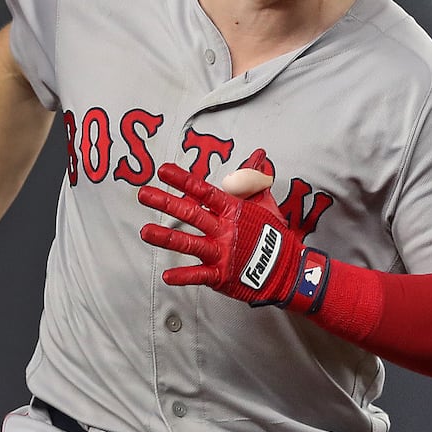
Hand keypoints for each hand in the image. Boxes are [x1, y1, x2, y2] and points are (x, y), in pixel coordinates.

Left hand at [137, 151, 328, 311]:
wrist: (288, 269)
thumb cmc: (273, 234)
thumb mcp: (266, 203)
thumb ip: (254, 180)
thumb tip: (258, 155)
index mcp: (233, 210)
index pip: (205, 191)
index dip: (184, 180)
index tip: (163, 170)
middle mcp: (225, 230)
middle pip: (192, 213)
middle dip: (166, 203)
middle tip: (143, 194)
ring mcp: (222, 253)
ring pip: (190, 243)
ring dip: (166, 237)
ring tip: (144, 232)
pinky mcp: (222, 275)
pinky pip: (200, 275)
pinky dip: (184, 277)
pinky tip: (167, 276)